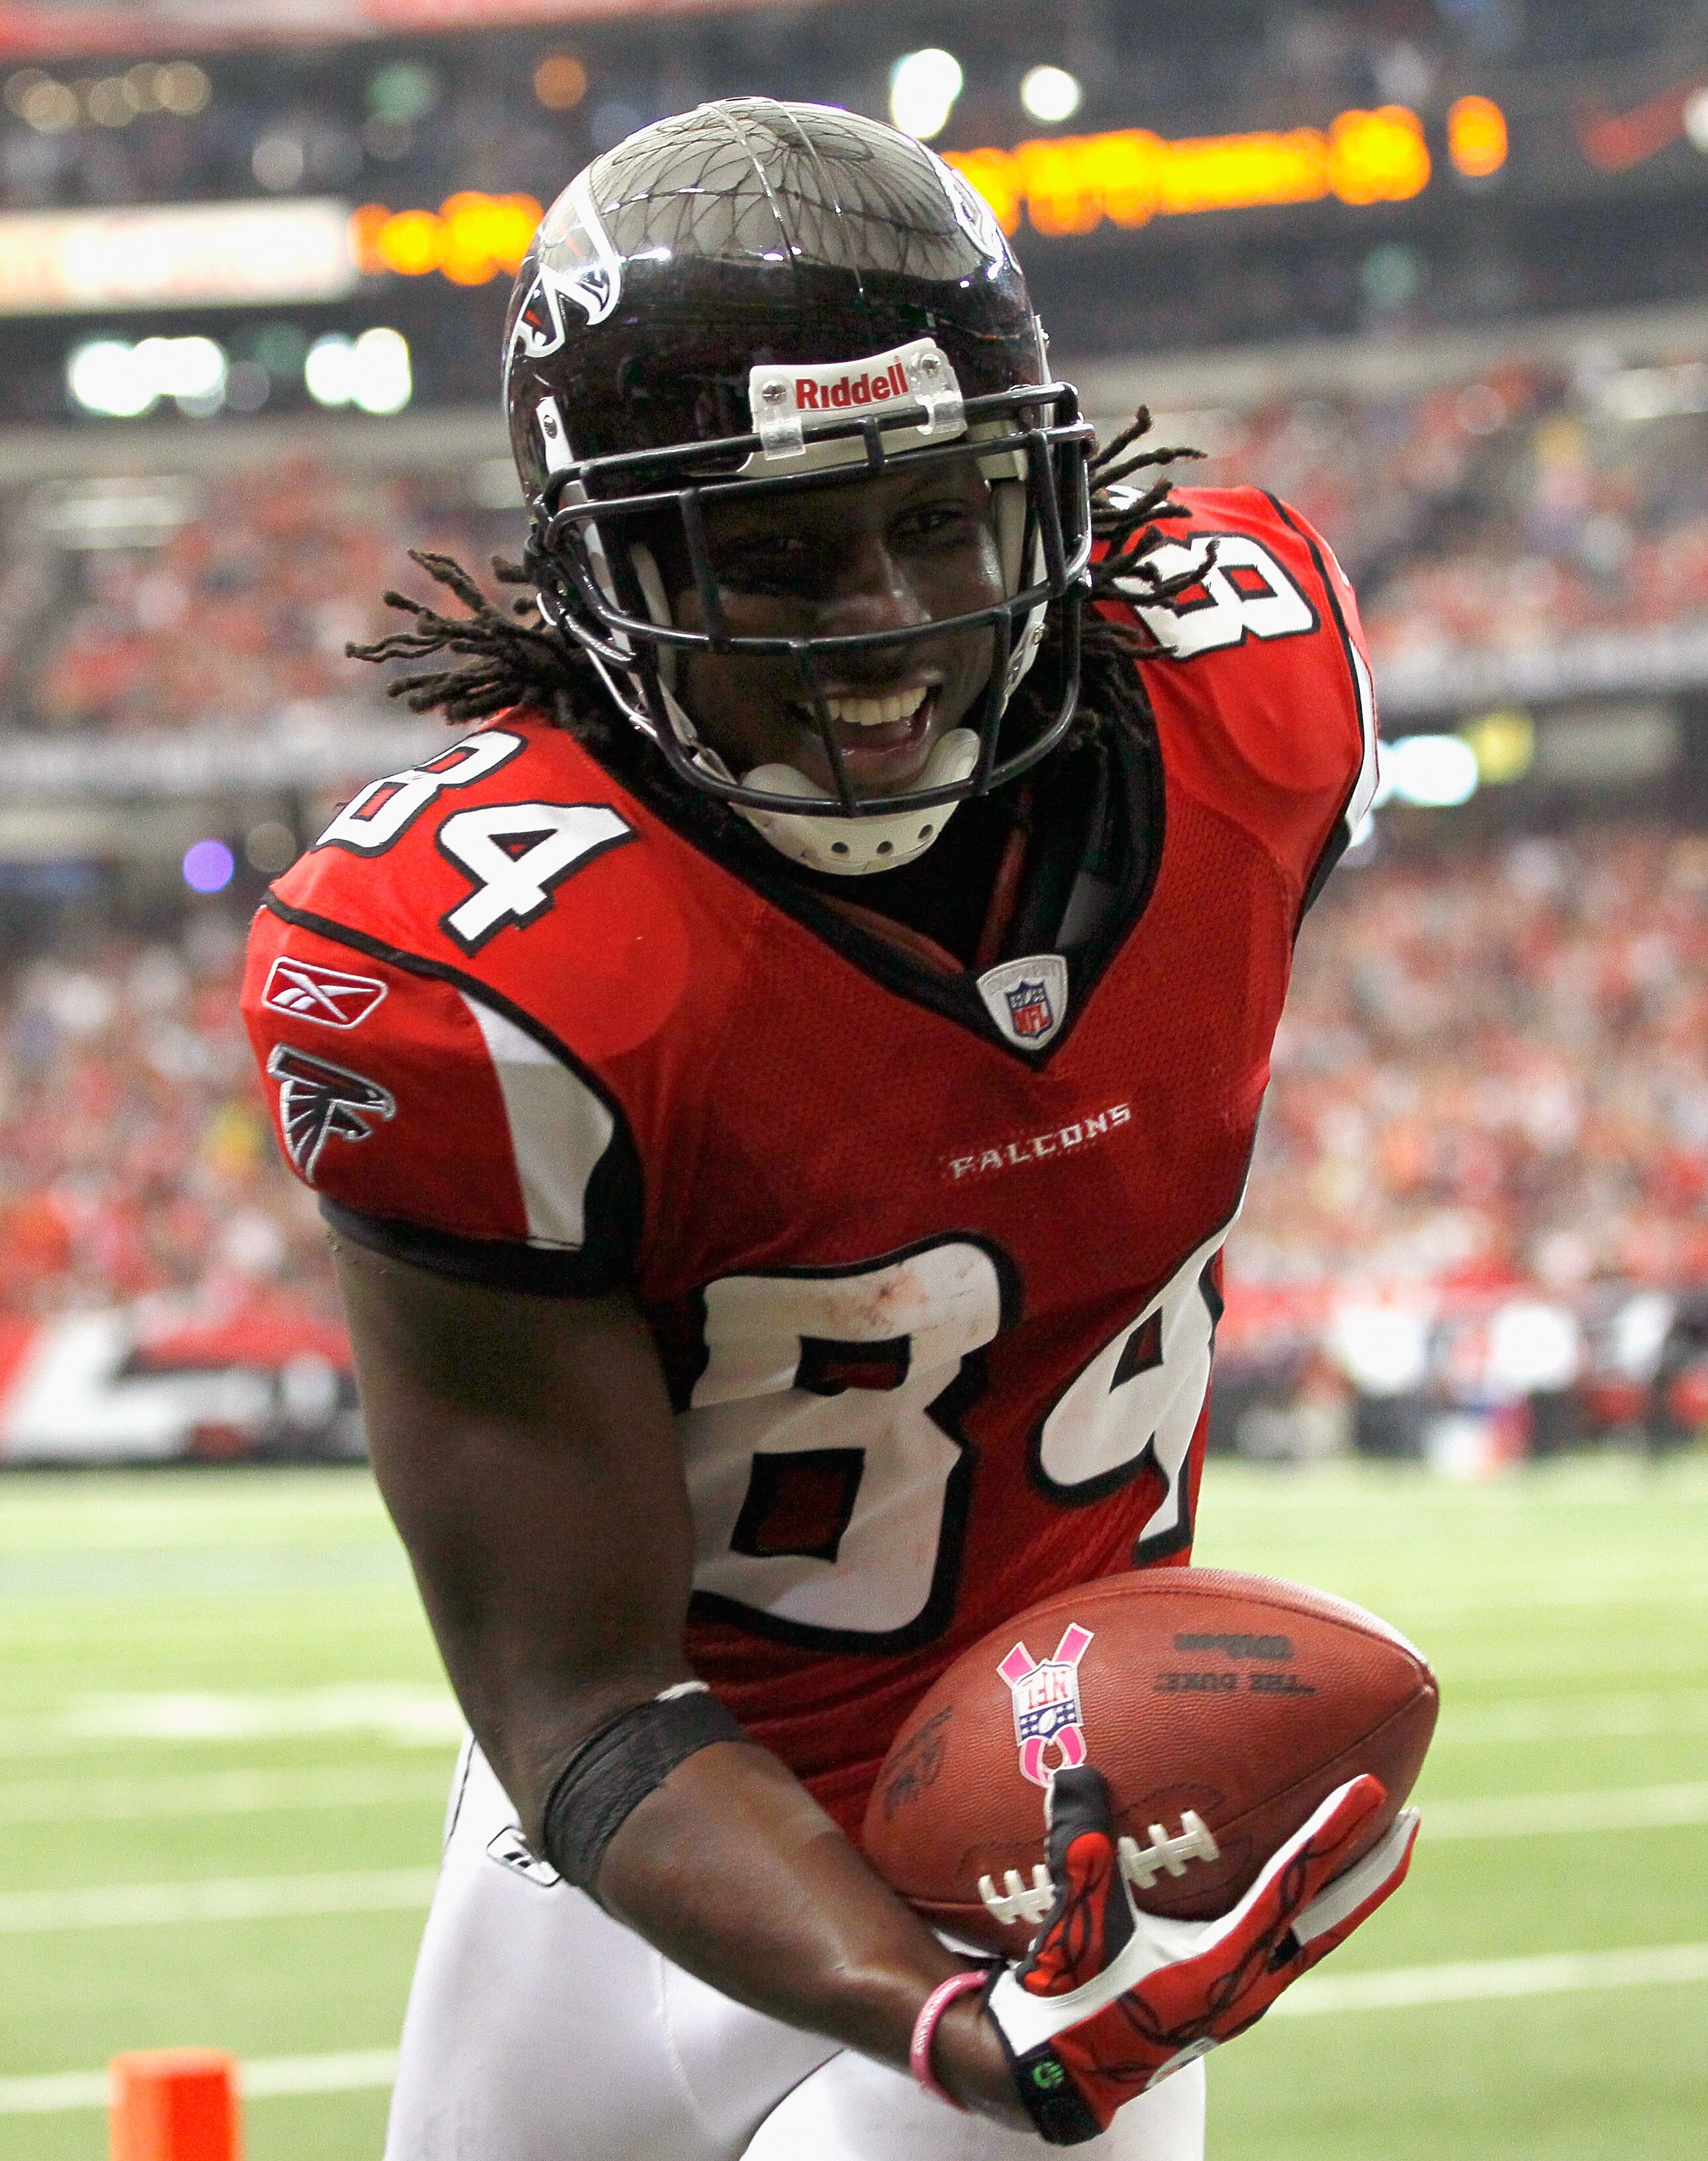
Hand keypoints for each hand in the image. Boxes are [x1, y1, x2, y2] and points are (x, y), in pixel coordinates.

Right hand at [981, 1766, 1418, 2144]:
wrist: (1062, 2079)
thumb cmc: (1068, 2005)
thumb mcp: (1072, 1932)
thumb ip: (1078, 1858)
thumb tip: (1075, 1774)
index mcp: (1221, 1965)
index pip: (1292, 1888)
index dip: (1332, 1836)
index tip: (1373, 1790)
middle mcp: (1248, 1983)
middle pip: (1330, 1919)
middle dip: (1373, 1870)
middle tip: (1414, 1820)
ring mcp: (1246, 1995)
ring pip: (1318, 1935)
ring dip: (1352, 1892)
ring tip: (1380, 1844)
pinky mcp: (1233, 1998)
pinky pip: (1292, 1945)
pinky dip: (1315, 1909)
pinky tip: (1305, 1886)